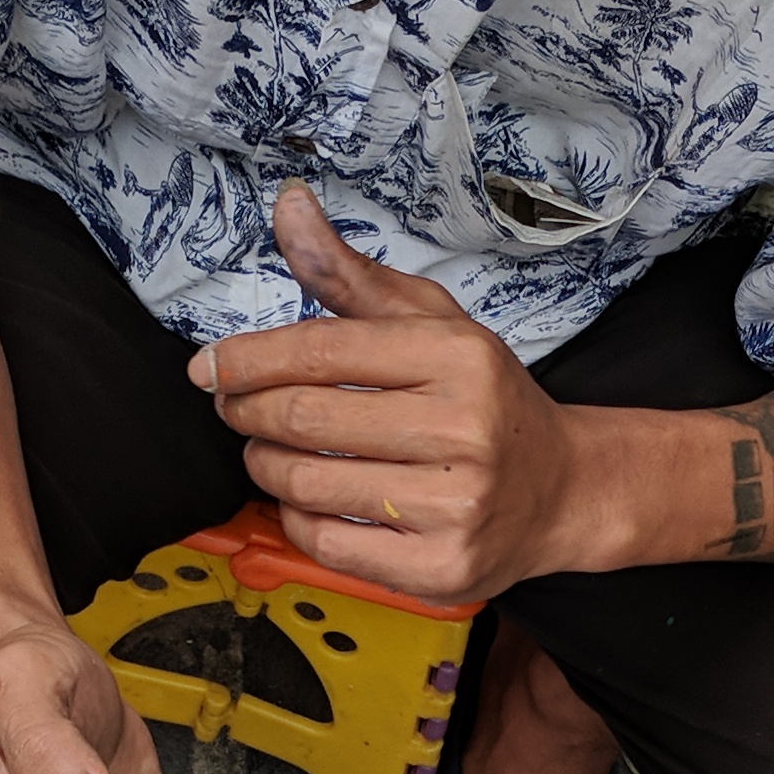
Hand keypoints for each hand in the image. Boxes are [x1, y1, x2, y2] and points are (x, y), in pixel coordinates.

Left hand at [191, 181, 594, 603]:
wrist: (564, 491)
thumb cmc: (486, 401)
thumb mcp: (432, 324)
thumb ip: (351, 274)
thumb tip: (287, 205)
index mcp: (459, 358)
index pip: (324, 350)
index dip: (249, 358)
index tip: (210, 366)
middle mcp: (463, 431)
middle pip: (304, 418)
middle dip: (247, 411)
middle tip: (234, 408)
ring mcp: (453, 506)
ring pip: (305, 484)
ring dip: (265, 465)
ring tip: (270, 450)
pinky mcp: (439, 568)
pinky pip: (326, 542)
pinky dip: (296, 518)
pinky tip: (308, 499)